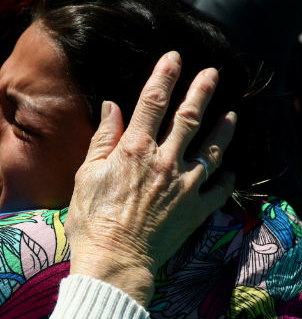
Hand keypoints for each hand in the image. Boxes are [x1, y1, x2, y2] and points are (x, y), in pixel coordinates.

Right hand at [66, 51, 235, 305]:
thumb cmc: (92, 218)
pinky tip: (229, 169)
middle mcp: (165, 161)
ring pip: (212, 148)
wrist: (115, 260)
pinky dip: (226, 177)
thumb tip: (112, 106)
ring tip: (232, 113)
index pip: (153, 102)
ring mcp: (185, 185)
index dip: (164, 76)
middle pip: (189, 118)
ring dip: (223, 128)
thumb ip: (104, 138)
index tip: (174, 58)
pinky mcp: (196, 209)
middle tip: (212, 73)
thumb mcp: (87, 174)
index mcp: (135, 150)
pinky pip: (220, 188)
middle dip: (202, 91)